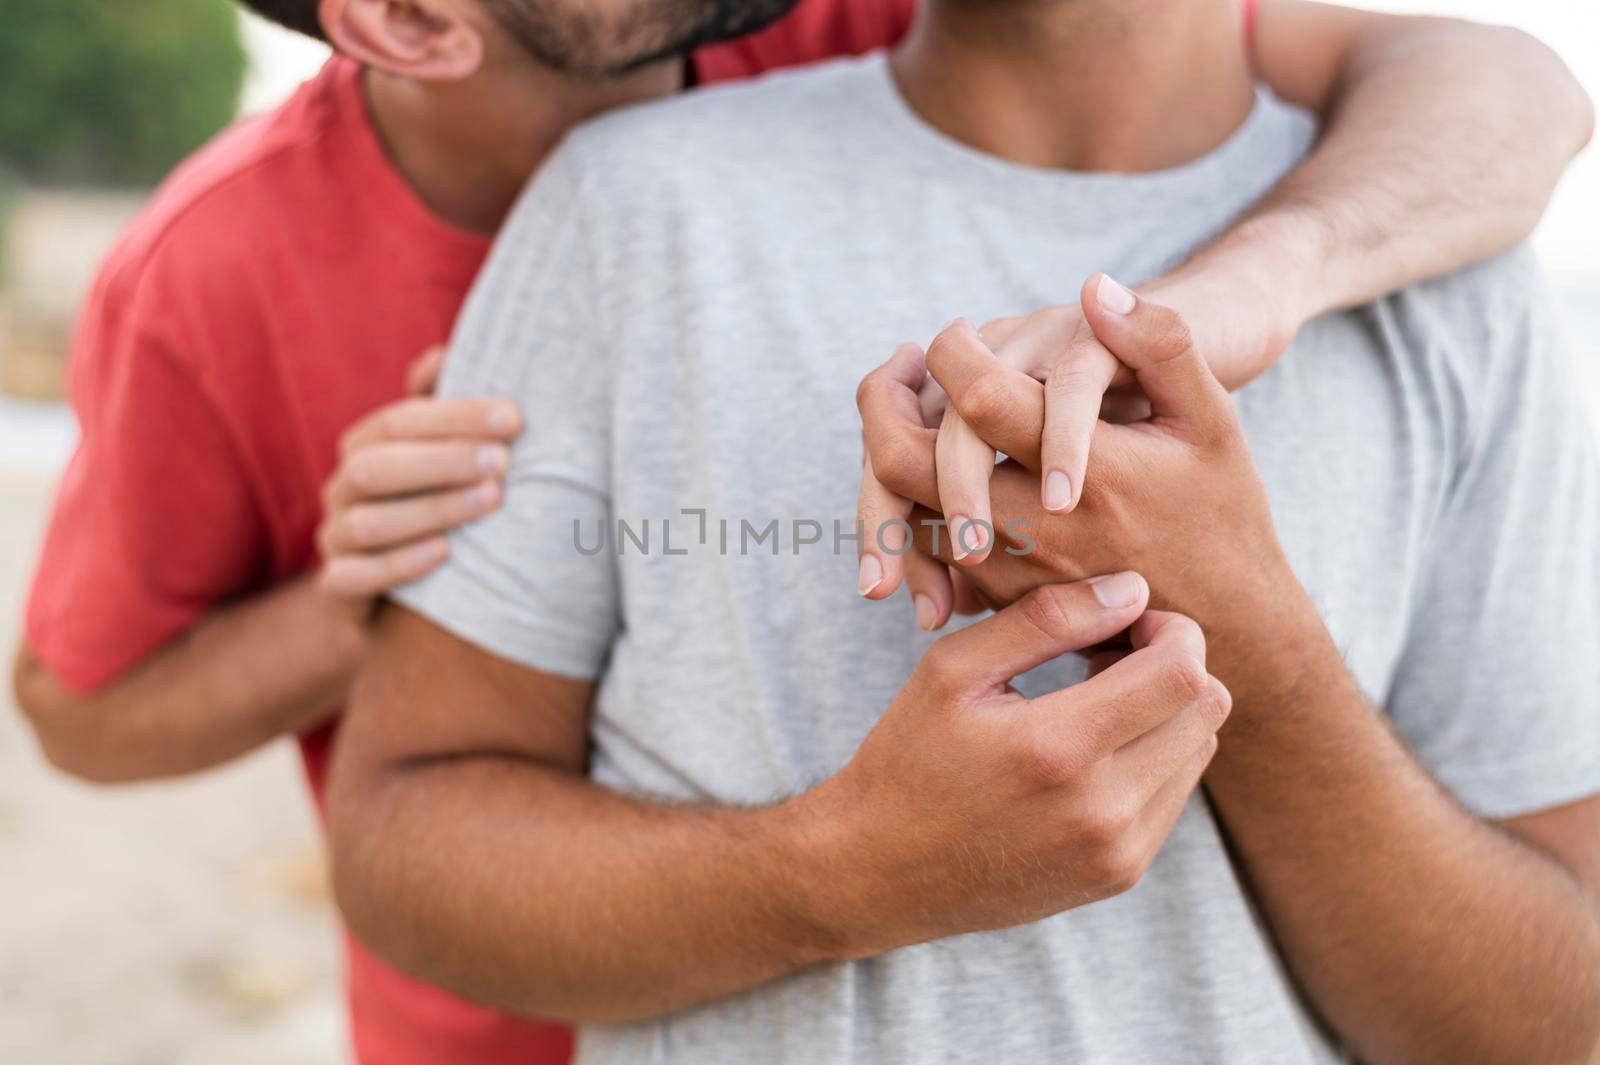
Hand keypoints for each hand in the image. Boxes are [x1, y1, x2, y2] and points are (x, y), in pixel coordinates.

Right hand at [317, 346, 522, 608]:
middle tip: (504, 462)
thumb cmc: (434, 500)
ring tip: (490, 501)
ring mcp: (336, 538)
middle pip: (377, 466)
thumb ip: (441, 407)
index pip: (401, 420)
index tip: (513, 418)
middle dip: (444, 460)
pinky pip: (350, 579)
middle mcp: (343, 488)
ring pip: (367, 522)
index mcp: (366, 446)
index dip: (456, 416)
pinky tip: (443, 554)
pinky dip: (396, 565)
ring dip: (432, 509)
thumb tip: (443, 355)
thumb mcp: (442, 451)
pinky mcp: (338, 589)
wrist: (404, 593)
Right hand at [798, 577, 1230, 954]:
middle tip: (1110, 651)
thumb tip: (1132, 589)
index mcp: (1057, 750)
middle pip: (1207, 708)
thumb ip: (1043, 619)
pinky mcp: (1120, 876)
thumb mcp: (952, 671)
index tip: (1125, 618)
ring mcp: (1118, 852)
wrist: (880, 873)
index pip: (1182, 673)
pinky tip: (1092, 746)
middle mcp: (1102, 811)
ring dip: (1165, 710)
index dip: (1171, 629)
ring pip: (1200, 749)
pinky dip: (1152, 756)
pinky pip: (1175, 794)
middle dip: (1173, 662)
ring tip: (1097, 698)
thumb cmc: (908, 760)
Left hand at [864, 277, 1297, 674]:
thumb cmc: (1221, 508)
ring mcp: (1014, 572)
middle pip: (911, 465)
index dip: (952, 353)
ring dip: (887, 458)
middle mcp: (1040, 531)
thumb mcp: (1209, 420)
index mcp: (1095, 475)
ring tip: (901, 400)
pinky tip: (927, 464)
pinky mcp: (1003, 598)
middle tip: (895, 367)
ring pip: (910, 512)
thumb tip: (1097, 285)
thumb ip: (1161, 344)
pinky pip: (932, 549)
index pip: (983, 399)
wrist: (1227, 624)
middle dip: (881, 409)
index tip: (955, 334)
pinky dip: (914, 505)